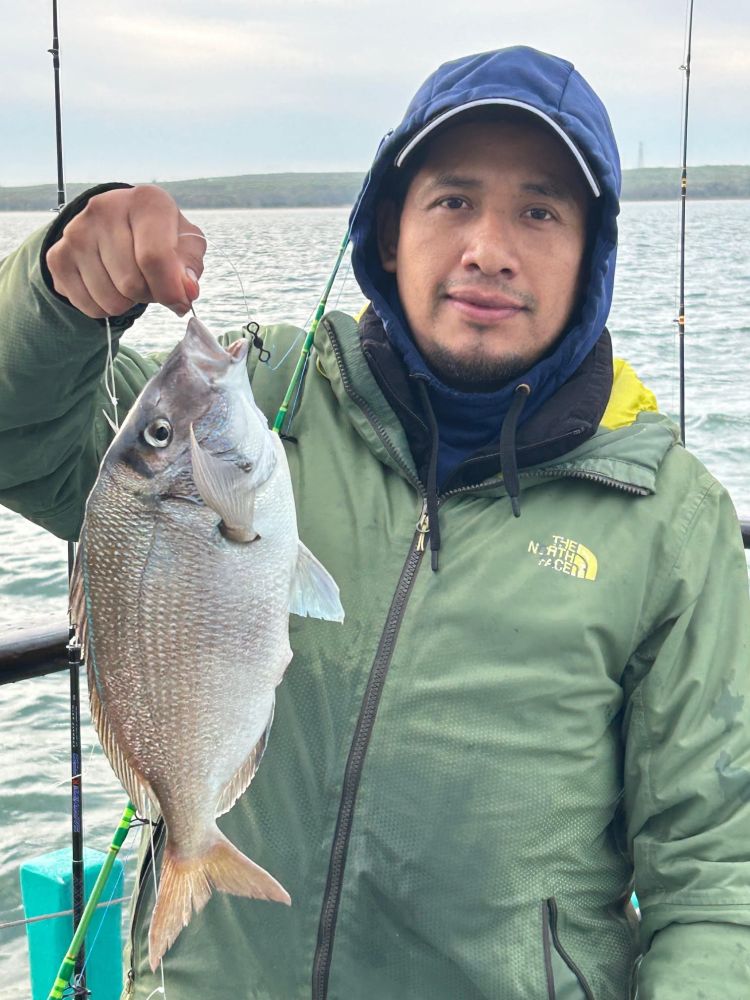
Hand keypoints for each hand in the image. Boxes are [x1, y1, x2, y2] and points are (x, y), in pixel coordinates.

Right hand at [46, 185, 204, 318]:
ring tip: (130, 280)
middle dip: (148, 295)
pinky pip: (90, 306)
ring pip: (111, 300)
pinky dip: (106, 308)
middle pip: (131, 283)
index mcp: (145, 201)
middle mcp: (105, 208)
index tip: (179, 301)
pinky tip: (110, 285)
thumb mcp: (185, 245)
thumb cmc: (160, 236)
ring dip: (128, 303)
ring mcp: (76, 232)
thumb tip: (187, 291)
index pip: (154, 258)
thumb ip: (190, 267)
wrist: (119, 224)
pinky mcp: (58, 256)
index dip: (170, 291)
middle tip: (151, 282)